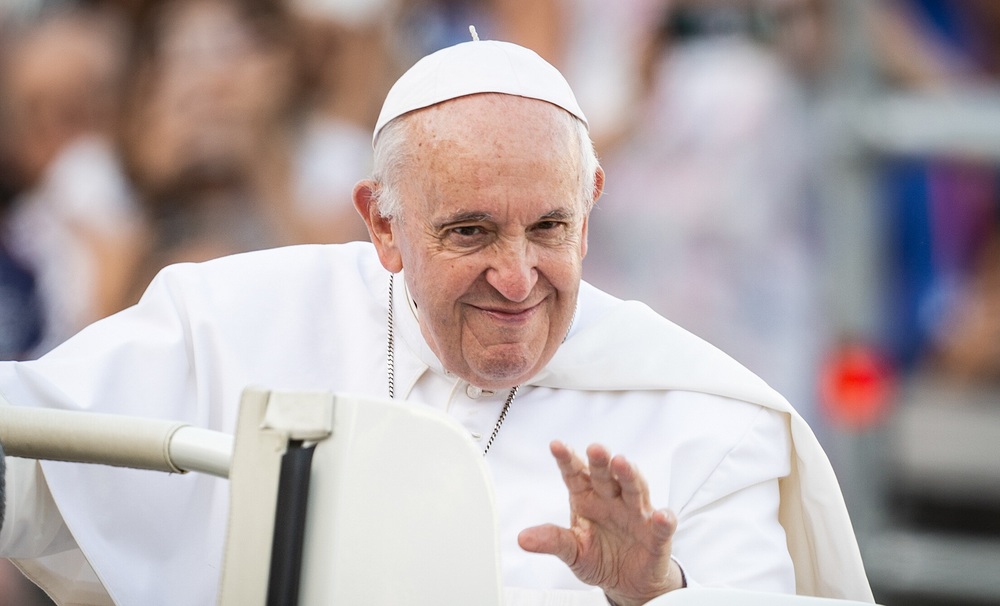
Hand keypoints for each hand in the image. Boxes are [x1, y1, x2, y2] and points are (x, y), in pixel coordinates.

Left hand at [517, 441, 683, 605]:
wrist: (626, 582)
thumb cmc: (599, 557)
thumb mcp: (572, 551)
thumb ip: (552, 540)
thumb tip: (523, 538)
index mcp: (587, 498)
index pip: (575, 475)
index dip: (567, 460)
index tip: (556, 446)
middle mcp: (612, 500)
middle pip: (606, 476)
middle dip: (601, 461)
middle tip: (595, 449)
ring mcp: (636, 514)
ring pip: (634, 489)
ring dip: (629, 476)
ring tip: (622, 464)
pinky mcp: (656, 535)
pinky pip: (661, 526)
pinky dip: (663, 520)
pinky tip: (660, 516)